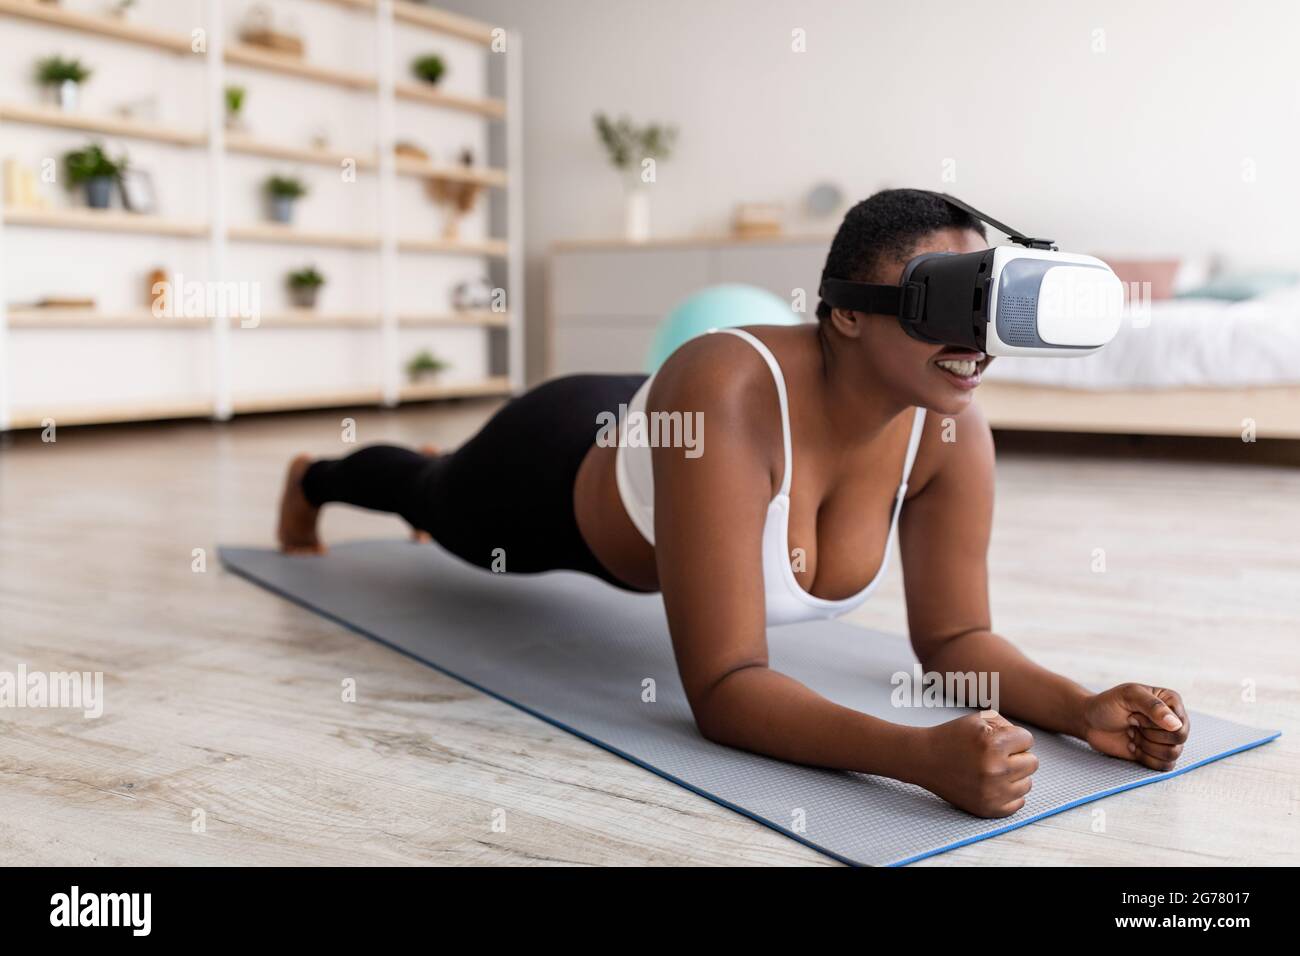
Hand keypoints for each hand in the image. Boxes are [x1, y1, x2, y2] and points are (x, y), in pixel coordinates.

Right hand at [916, 711, 1036, 817]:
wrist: (924, 759)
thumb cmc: (952, 737)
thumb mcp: (977, 720)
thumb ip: (1007, 725)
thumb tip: (1026, 743)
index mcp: (992, 744)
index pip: (1028, 740)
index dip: (1013, 737)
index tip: (997, 740)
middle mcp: (994, 770)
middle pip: (1032, 763)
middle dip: (1017, 756)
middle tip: (996, 755)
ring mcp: (992, 792)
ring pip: (1028, 783)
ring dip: (1014, 775)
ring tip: (993, 769)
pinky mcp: (988, 809)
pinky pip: (1019, 803)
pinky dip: (1009, 793)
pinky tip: (992, 784)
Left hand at [1081, 684, 1189, 770]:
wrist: (1090, 722)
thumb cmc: (1107, 704)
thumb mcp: (1127, 695)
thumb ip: (1153, 706)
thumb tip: (1176, 725)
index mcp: (1171, 701)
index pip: (1180, 724)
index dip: (1156, 725)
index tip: (1135, 715)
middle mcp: (1173, 720)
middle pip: (1178, 740)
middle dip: (1149, 735)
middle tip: (1132, 723)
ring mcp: (1167, 738)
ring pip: (1172, 754)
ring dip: (1146, 746)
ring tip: (1132, 734)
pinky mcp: (1158, 754)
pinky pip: (1165, 766)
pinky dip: (1146, 758)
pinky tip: (1133, 746)